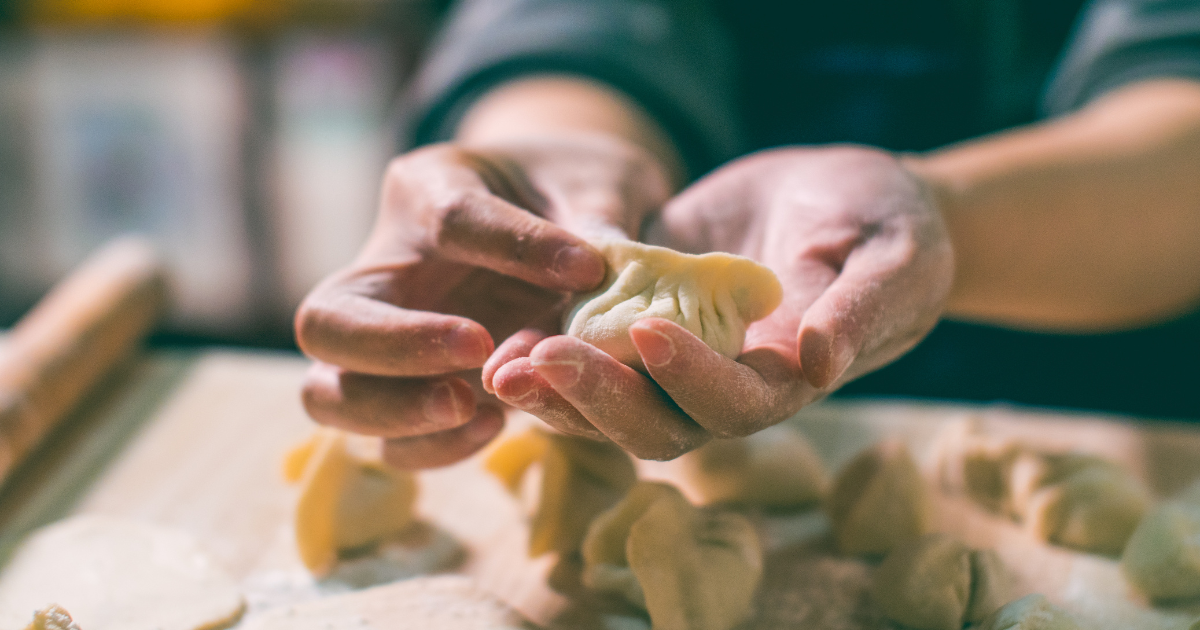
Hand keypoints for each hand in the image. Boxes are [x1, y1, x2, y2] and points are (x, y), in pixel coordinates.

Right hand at [295, 135, 671, 467]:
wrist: (564, 214)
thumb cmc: (573, 188)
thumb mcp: (594, 184)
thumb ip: (597, 224)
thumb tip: (601, 275)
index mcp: (425, 189)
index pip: (448, 217)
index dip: (515, 244)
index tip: (585, 267)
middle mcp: (384, 267)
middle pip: (327, 318)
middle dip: (395, 343)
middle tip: (477, 349)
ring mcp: (385, 340)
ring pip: (329, 393)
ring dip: (394, 412)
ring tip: (475, 407)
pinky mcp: (412, 395)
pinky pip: (387, 442)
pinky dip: (431, 446)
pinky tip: (494, 427)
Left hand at [486, 146, 953, 458]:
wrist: (848, 193)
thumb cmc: (890, 224)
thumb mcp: (892, 256)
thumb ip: (859, 309)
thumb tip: (816, 362)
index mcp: (787, 379)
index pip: (734, 403)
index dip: (689, 378)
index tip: (644, 331)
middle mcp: (726, 382)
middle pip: (657, 420)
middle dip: (598, 398)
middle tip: (540, 360)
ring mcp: (681, 354)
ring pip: (613, 399)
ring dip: (558, 390)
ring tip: (502, 362)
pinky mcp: (647, 313)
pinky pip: (595, 347)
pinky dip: (554, 348)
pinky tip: (507, 335)